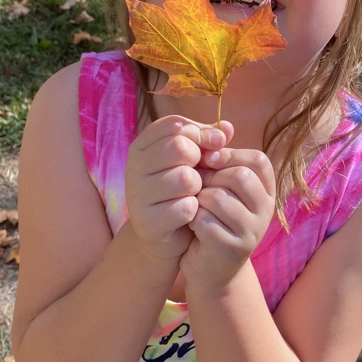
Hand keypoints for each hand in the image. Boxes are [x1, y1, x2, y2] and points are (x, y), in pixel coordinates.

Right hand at [125, 116, 229, 261]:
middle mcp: (134, 167)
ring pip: (185, 178)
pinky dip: (195, 211)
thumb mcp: (193, 161)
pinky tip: (188, 214)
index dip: (200, 132)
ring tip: (192, 195)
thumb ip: (208, 140)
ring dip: (198, 188)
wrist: (165, 236)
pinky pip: (186, 207)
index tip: (216, 144)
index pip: (175, 125)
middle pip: (180, 147)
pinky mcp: (147, 222)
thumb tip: (227, 128)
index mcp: (142, 146)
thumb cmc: (181, 191)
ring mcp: (137, 195)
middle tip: (199, 175)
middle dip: (199, 161)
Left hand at [181, 142, 275, 286]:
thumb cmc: (214, 219)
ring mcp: (253, 231)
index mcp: (267, 191)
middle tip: (197, 187)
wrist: (211, 269)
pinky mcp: (233, 250)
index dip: (228, 156)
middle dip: (210, 178)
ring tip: (195, 206)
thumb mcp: (222, 187)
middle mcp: (266, 210)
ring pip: (218, 198)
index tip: (208, 164)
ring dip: (199, 200)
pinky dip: (192, 219)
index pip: (258, 160)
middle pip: (239, 176)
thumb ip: (221, 160)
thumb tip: (221, 127)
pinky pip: (206, 222)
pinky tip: (192, 225)